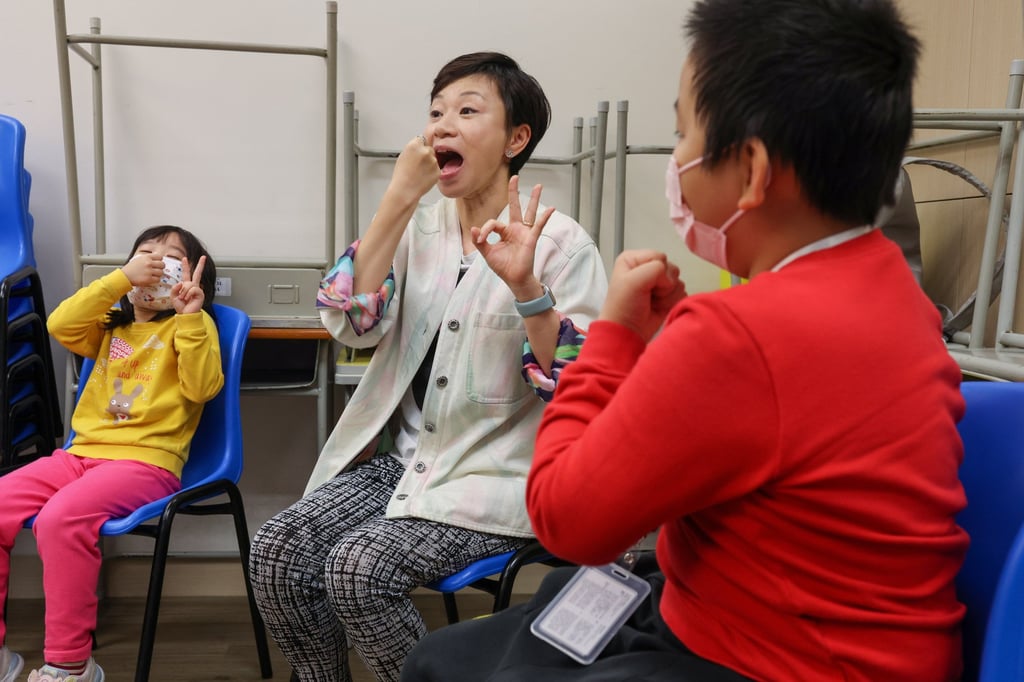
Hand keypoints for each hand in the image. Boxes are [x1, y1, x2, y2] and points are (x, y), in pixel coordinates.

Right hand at [121, 253, 164, 286]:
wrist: (124, 276)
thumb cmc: (130, 268)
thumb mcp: (139, 259)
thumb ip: (148, 258)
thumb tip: (157, 257)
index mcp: (146, 257)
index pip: (160, 257)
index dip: (159, 260)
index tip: (157, 263)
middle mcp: (148, 263)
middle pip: (162, 265)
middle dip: (160, 268)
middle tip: (157, 270)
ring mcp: (149, 271)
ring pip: (161, 272)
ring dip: (158, 274)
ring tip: (153, 275)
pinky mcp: (148, 279)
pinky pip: (158, 279)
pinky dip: (156, 280)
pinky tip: (151, 279)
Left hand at [171, 255, 206, 314]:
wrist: (186, 314)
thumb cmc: (181, 307)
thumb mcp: (173, 296)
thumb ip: (175, 288)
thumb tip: (181, 283)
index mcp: (186, 286)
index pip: (186, 274)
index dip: (185, 266)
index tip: (184, 258)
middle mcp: (193, 286)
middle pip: (197, 273)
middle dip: (200, 265)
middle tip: (203, 257)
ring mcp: (197, 289)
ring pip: (189, 284)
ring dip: (183, 292)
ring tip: (183, 299)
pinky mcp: (200, 293)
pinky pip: (192, 289)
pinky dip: (188, 294)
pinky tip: (188, 299)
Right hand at [386, 133, 440, 205]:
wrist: (404, 190)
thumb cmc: (401, 175)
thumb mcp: (403, 155)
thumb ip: (414, 148)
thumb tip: (420, 145)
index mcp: (414, 145)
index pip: (422, 139)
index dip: (420, 146)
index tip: (419, 151)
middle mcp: (425, 151)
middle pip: (429, 149)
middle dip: (426, 155)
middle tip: (418, 164)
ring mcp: (433, 161)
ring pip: (434, 159)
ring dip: (429, 164)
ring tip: (419, 172)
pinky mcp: (438, 170)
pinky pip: (436, 168)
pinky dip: (432, 172)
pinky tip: (423, 177)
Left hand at [471, 176, 555, 299]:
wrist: (514, 279)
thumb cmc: (503, 267)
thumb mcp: (487, 253)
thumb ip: (480, 241)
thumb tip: (473, 228)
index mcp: (504, 232)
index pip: (493, 223)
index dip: (484, 229)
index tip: (480, 239)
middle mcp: (515, 229)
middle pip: (515, 207)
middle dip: (514, 192)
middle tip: (514, 177)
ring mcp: (524, 232)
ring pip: (529, 212)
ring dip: (534, 199)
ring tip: (538, 186)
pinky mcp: (531, 238)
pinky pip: (538, 225)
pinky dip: (545, 217)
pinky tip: (551, 208)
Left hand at [600, 250, 686, 341]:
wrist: (628, 332)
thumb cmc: (624, 307)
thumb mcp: (633, 281)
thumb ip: (655, 269)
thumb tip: (671, 279)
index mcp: (634, 259)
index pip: (660, 256)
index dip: (657, 272)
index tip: (644, 286)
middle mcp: (646, 268)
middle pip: (671, 268)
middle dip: (663, 285)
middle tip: (649, 295)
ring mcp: (658, 282)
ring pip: (678, 281)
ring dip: (667, 296)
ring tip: (652, 303)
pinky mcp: (668, 296)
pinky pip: (682, 292)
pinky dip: (672, 302)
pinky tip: (658, 308)